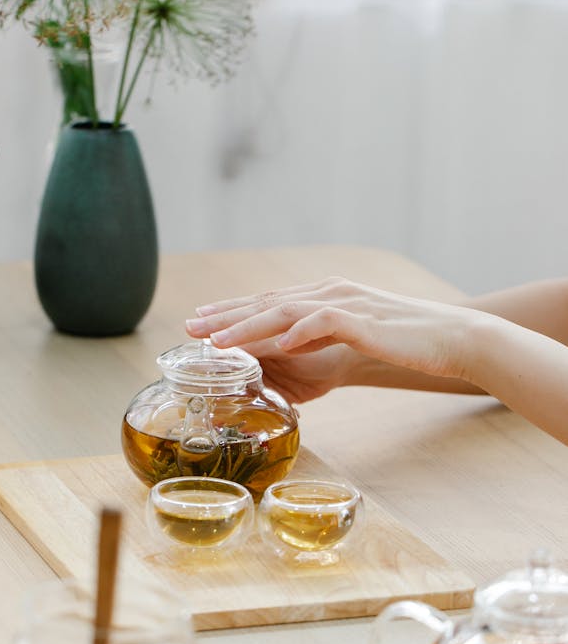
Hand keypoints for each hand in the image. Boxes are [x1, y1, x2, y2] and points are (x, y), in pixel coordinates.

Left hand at [186, 278, 478, 402]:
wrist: (452, 338)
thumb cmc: (402, 343)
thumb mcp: (350, 340)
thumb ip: (316, 340)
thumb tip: (283, 350)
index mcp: (324, 297)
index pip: (268, 302)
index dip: (231, 312)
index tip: (199, 324)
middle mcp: (330, 293)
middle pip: (267, 302)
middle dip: (226, 316)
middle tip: (190, 329)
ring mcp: (347, 304)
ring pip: (286, 311)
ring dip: (248, 325)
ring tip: (219, 342)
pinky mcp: (366, 320)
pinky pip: (325, 323)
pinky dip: (300, 332)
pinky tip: (277, 344)